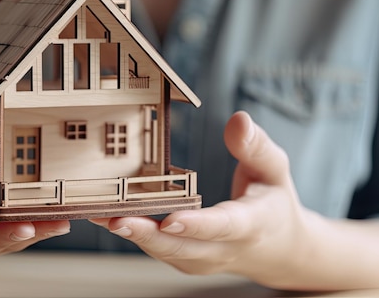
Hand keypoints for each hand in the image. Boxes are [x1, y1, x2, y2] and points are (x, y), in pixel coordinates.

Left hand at [90, 111, 310, 288]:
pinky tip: (108, 216)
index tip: (172, 218)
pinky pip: (159, 249)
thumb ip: (256, 146)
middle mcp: (223, 250)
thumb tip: (237, 120)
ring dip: (133, 235)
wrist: (279, 250)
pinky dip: (135, 235)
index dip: (197, 224)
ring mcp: (202, 260)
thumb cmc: (274, 202)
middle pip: (183, 247)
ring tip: (99, 214)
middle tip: (115, 220)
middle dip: (148, 235)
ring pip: (165, 252)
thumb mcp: (275, 169)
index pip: (224, 226)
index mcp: (251, 226)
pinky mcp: (186, 260)